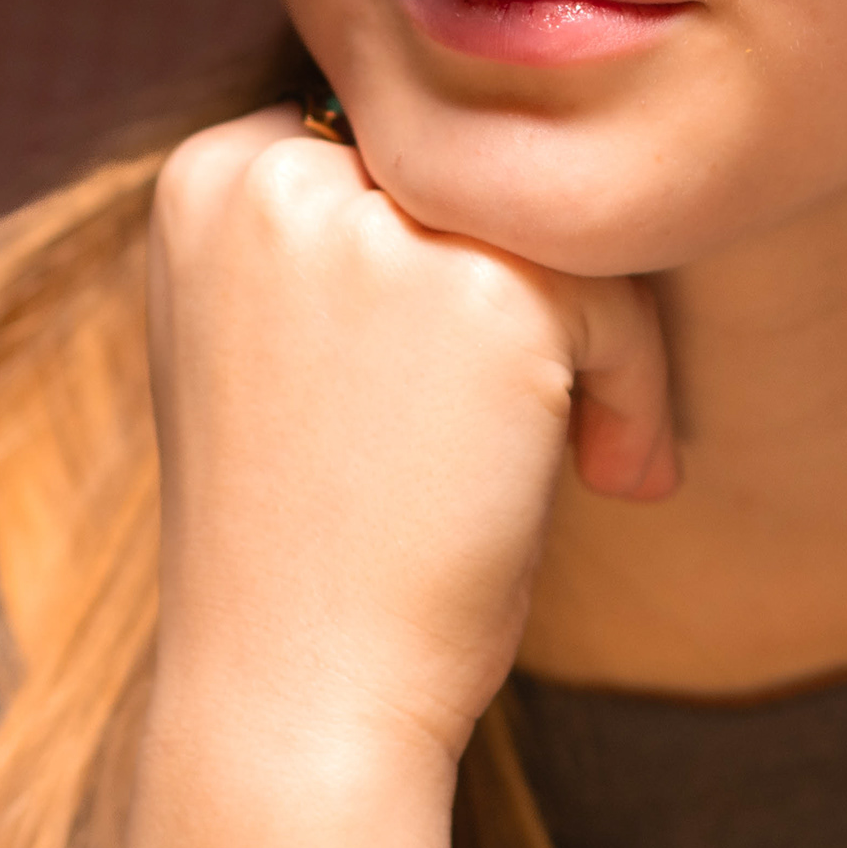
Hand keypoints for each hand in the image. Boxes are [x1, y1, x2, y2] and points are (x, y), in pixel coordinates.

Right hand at [107, 104, 675, 847]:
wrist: (295, 694)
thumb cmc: (302, 542)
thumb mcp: (271, 344)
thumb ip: (335, 238)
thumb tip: (478, 160)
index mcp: (209, 178)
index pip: (385, 153)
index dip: (446, 262)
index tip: (452, 387)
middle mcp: (275, 174)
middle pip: (474, 175)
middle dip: (529, 294)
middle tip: (535, 429)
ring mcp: (378, 226)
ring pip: (553, 225)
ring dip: (597, 342)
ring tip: (587, 457)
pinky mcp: (488, 292)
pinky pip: (616, 294)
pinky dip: (637, 389)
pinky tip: (613, 478)